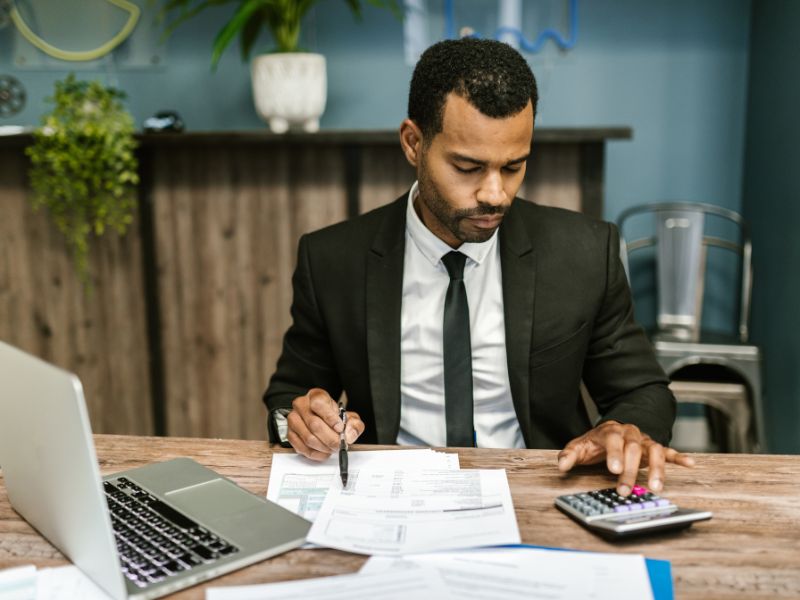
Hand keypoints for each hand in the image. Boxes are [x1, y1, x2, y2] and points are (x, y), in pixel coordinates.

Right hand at [286, 388, 364, 460]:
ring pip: (308, 438)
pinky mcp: (290, 434)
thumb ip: (354, 424)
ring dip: (324, 447)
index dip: (330, 418)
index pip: (319, 405)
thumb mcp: (348, 417)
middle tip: (340, 444)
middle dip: (330, 438)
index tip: (340, 428)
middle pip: (314, 424)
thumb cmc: (333, 417)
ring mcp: (294, 420)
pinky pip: (302, 448)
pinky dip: (316, 454)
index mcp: (315, 396)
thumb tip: (349, 434)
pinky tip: (324, 452)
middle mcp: (301, 405)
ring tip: (333, 448)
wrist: (321, 419)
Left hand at [556, 420, 694, 495]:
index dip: (614, 454)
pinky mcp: (654, 448)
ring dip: (656, 469)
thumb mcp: (579, 447)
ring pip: (653, 451)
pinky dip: (678, 457)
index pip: (613, 440)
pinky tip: (690, 464)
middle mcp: (629, 433)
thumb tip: (561, 465)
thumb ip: (569, 455)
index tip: (613, 469)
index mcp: (610, 431)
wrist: (611, 431)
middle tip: (624, 490)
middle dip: (629, 470)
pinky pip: (668, 451)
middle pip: (633, 449)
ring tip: (655, 487)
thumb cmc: (595, 443)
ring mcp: (643, 441)